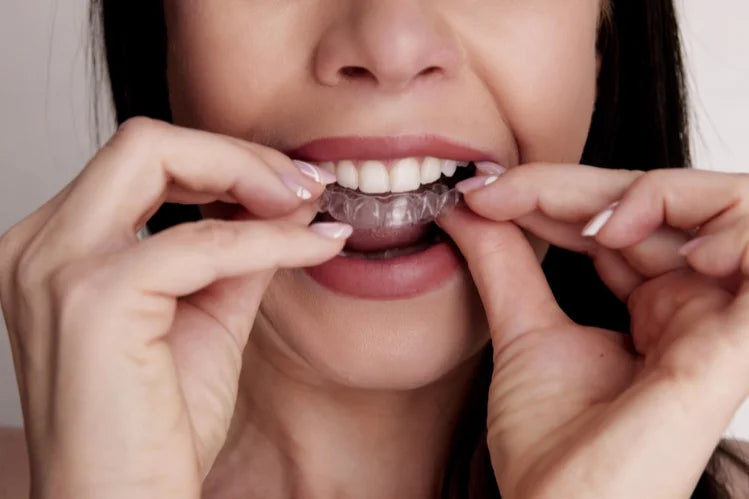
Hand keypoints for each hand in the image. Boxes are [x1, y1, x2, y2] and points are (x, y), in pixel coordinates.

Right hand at [0, 118, 348, 498]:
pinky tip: (311, 248)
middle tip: (302, 182)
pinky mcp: (93, 301)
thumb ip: (236, 250)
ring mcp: (54, 268)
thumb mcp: (207, 314)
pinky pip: (201, 241)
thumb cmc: (156, 428)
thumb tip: (283, 200)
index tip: (289, 183)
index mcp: (58, 248)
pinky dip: (266, 238)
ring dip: (249, 175)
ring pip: (159, 161)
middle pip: (143, 142)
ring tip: (309, 203)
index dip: (222, 160)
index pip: (141, 162)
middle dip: (234, 152)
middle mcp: (39, 247)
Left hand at [438, 164, 748, 498]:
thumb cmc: (551, 448)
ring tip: (592, 224)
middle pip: (660, 206)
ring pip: (723, 209)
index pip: (620, 219)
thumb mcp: (523, 331)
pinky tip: (636, 237)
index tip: (483, 193)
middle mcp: (691, 310)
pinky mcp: (732, 345)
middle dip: (579, 186)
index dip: (555, 195)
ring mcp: (715, 324)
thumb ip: (504, 265)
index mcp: (653, 309)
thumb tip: (466, 207)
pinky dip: (721, 228)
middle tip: (502, 192)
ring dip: (658, 193)